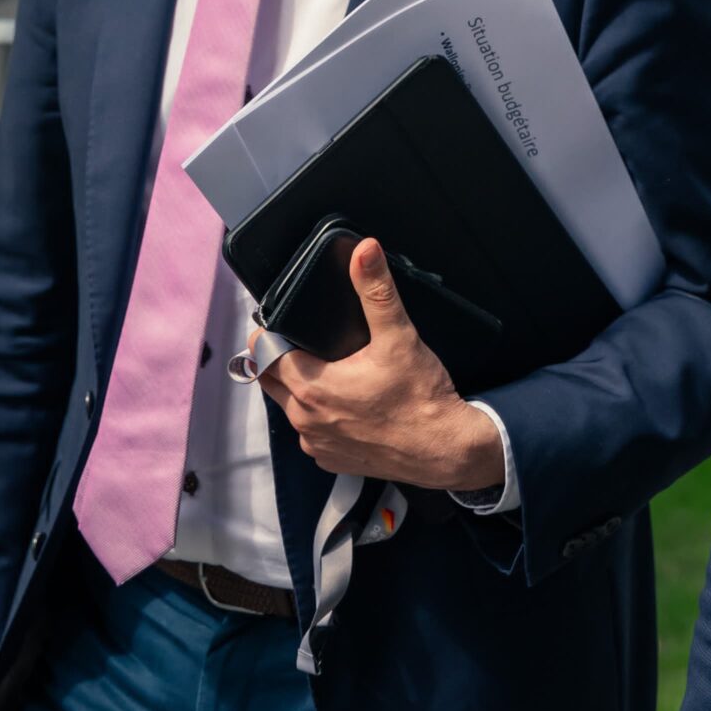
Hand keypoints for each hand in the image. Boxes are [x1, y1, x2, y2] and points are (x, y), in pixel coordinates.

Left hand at [255, 237, 504, 491]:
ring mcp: (317, 444)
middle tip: (305, 342)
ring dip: (299, 388)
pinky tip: (346, 404)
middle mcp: (306, 419)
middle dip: (279, 359)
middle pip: (270, 380)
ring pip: (290, 407)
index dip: (267, 333)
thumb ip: (377, 291)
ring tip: (331, 369)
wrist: (446, 451)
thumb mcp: (399, 336)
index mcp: (312, 386)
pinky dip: (319, 417)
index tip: (280, 323)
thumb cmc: (422, 399)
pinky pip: (311, 433)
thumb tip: (365, 251)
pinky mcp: (331, 460)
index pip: (264, 354)